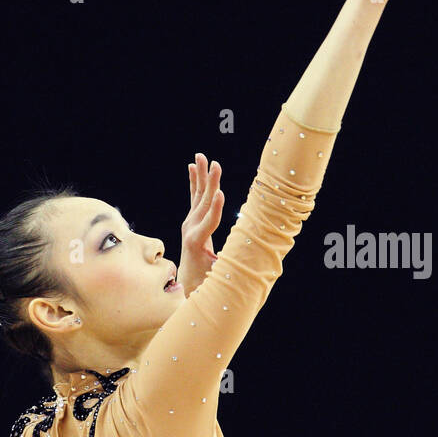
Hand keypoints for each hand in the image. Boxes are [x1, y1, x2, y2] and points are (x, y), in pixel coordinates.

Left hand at [177, 153, 223, 296]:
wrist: (189, 280)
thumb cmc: (208, 279)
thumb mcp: (218, 275)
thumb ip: (228, 266)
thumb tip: (249, 265)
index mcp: (196, 241)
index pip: (210, 222)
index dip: (216, 208)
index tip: (221, 193)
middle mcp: (190, 228)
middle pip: (204, 202)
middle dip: (211, 182)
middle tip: (215, 164)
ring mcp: (189, 222)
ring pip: (198, 195)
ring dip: (201, 174)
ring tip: (201, 156)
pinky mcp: (191, 219)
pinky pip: (194, 196)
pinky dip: (194, 181)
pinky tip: (192, 167)